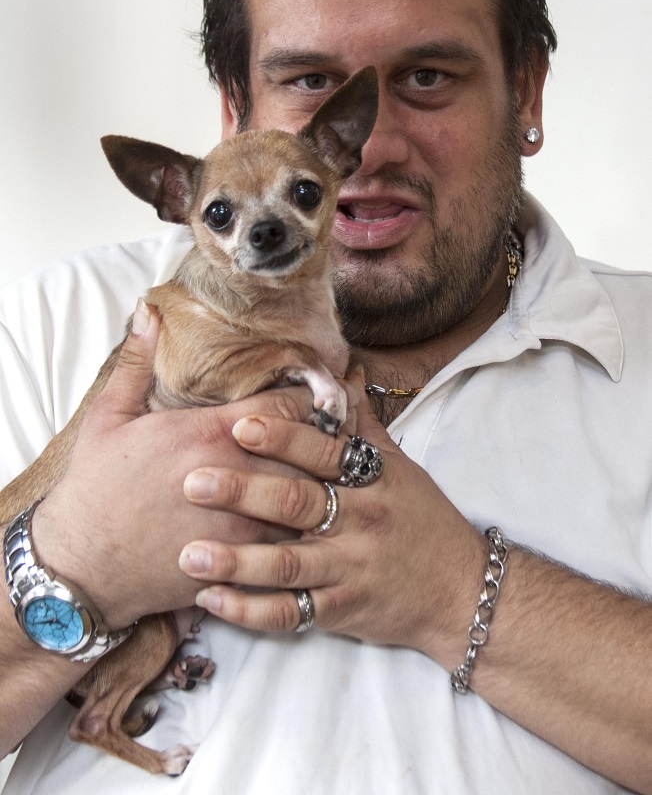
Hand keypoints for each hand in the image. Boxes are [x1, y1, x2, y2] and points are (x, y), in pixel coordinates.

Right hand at [33, 302, 316, 630]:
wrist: (83, 567)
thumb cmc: (96, 489)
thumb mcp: (109, 416)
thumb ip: (137, 361)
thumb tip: (149, 310)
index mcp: (211, 433)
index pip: (290, 404)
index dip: (312, 394)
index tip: (323, 388)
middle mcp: (238, 476)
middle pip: (314, 448)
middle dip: (332, 434)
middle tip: (351, 423)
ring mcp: (245, 524)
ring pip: (314, 498)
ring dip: (328, 482)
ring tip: (347, 469)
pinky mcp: (244, 562)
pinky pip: (297, 543)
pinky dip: (312, 528)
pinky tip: (323, 517)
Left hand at [179, 373, 486, 665]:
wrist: (459, 591)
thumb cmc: (422, 519)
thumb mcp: (401, 468)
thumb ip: (363, 426)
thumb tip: (343, 374)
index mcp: (372, 480)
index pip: (324, 453)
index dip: (283, 437)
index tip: (239, 424)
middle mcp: (360, 522)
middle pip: (296, 504)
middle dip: (242, 492)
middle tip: (192, 482)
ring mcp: (349, 570)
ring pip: (287, 566)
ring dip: (235, 560)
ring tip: (188, 553)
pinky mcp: (341, 613)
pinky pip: (289, 614)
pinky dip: (248, 609)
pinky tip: (210, 599)